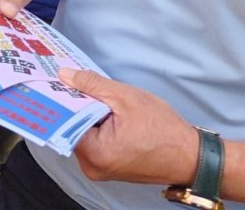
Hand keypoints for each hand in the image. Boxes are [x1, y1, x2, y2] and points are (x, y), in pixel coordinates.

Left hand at [58, 68, 199, 187]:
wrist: (190, 155)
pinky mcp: (108, 165)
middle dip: (77, 104)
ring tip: (100, 97)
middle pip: (72, 126)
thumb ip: (92, 85)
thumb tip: (64, 76)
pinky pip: (94, 140)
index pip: (64, 121)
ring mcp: (100, 168)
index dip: (61, 97)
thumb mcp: (125, 97)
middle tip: (77, 81)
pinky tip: (107, 111)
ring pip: (83, 132)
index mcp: (94, 153)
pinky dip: (97, 124)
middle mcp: (92, 166)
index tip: (54, 80)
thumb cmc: (163, 130)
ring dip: (89, 113)